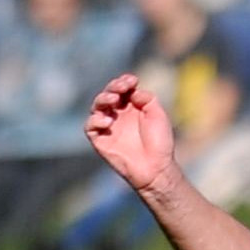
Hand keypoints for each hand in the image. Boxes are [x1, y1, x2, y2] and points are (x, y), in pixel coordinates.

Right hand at [84, 73, 177, 195]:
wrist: (155, 168)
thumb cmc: (160, 142)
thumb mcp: (158, 114)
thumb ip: (146, 98)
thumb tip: (132, 91)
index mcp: (132, 107)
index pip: (122, 89)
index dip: (124, 82)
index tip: (132, 81)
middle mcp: (118, 114)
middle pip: (108, 94)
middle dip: (113, 87)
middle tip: (121, 88)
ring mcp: (108, 126)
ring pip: (96, 107)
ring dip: (103, 99)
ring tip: (114, 100)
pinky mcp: (99, 140)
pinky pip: (90, 126)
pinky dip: (96, 120)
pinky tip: (109, 122)